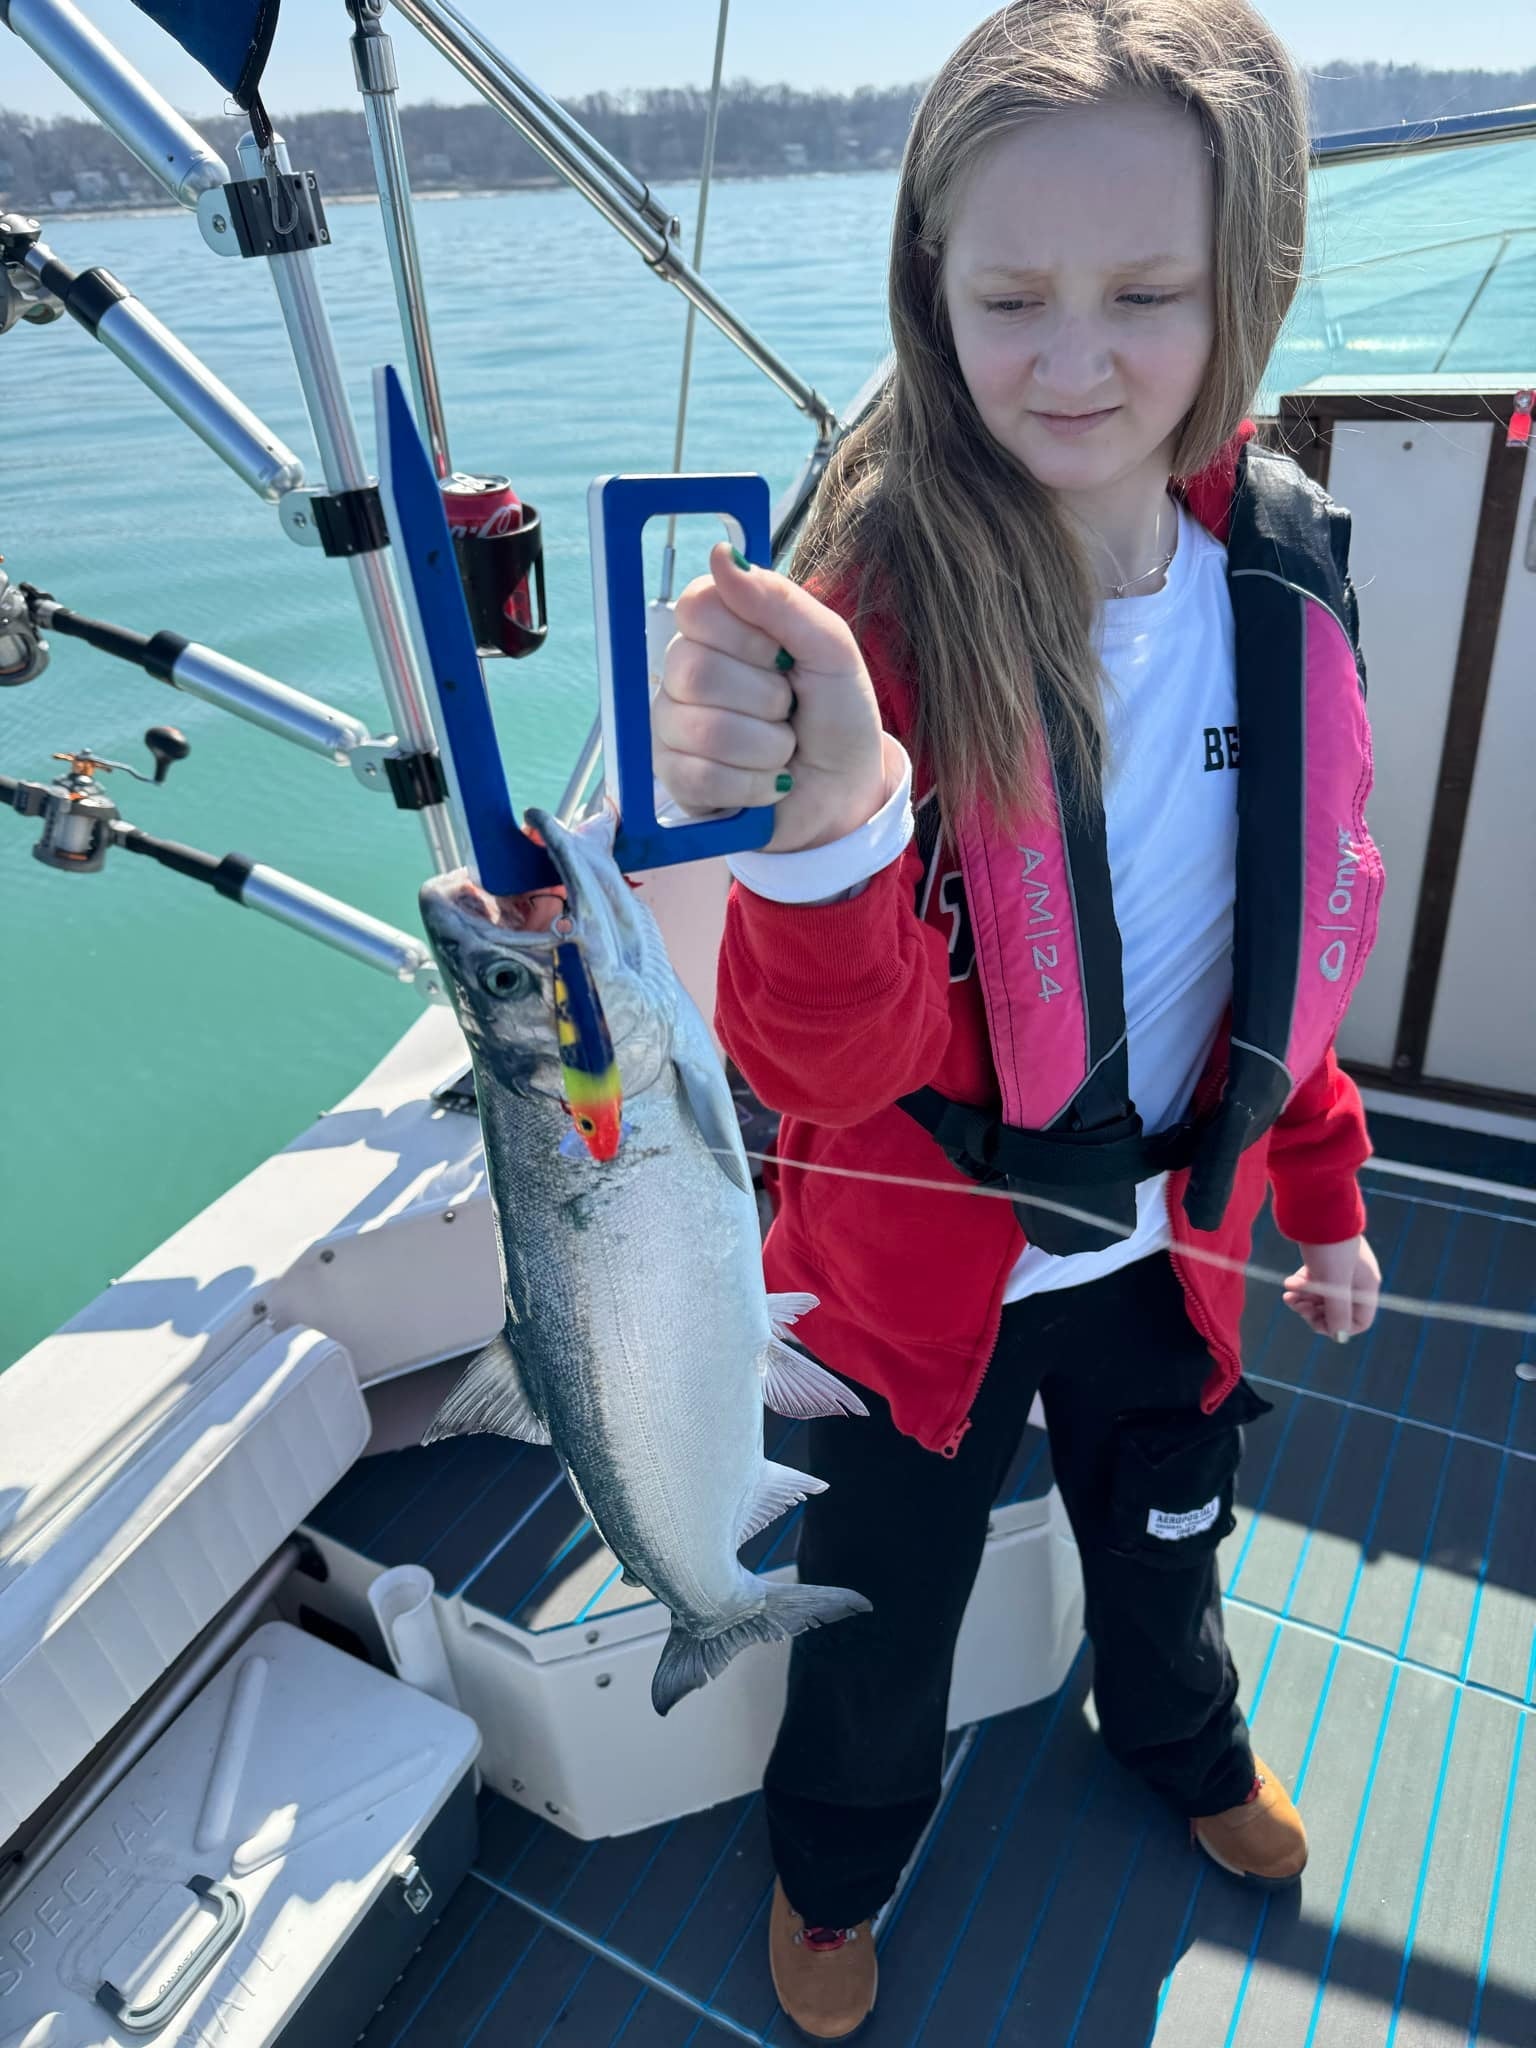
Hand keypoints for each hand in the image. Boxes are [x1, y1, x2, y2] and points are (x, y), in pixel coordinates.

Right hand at [653, 541, 889, 851]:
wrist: (847, 790)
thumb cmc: (837, 715)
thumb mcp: (830, 649)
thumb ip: (780, 601)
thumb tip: (721, 554)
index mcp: (718, 630)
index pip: (695, 607)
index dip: (746, 636)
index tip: (782, 657)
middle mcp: (684, 673)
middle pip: (694, 670)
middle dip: (765, 699)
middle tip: (787, 709)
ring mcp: (674, 727)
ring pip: (703, 729)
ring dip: (767, 747)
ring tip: (783, 749)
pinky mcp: (677, 781)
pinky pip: (701, 777)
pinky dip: (755, 784)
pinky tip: (768, 782)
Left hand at [1283, 1235, 1381, 1342]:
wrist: (1315, 1206)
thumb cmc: (1328, 1246)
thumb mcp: (1333, 1282)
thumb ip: (1338, 1311)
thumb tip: (1338, 1335)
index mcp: (1366, 1287)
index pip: (1358, 1321)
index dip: (1335, 1326)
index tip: (1314, 1319)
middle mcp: (1356, 1280)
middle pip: (1337, 1310)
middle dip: (1314, 1311)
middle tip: (1295, 1303)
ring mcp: (1340, 1269)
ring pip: (1322, 1296)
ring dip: (1304, 1298)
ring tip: (1288, 1290)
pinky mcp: (1324, 1259)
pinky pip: (1314, 1281)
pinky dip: (1302, 1284)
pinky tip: (1289, 1281)